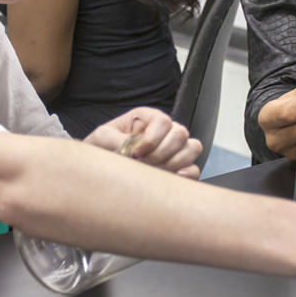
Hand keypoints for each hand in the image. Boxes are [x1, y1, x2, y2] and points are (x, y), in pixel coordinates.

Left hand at [86, 108, 201, 178]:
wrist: (102, 168)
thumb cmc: (102, 147)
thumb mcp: (102, 137)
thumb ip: (116, 139)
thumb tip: (133, 151)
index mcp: (148, 118)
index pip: (163, 121)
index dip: (152, 138)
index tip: (136, 152)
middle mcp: (164, 131)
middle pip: (180, 134)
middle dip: (162, 152)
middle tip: (144, 163)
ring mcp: (173, 149)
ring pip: (192, 148)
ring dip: (174, 162)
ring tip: (154, 171)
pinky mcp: (177, 167)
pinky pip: (193, 169)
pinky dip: (186, 175)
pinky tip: (170, 178)